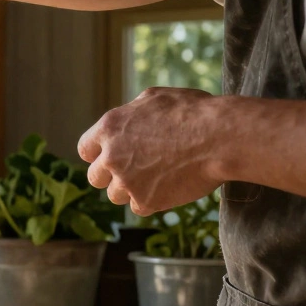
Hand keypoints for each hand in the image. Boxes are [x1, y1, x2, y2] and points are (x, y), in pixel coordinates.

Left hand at [78, 88, 226, 215]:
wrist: (219, 138)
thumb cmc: (193, 112)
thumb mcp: (154, 98)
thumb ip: (131, 112)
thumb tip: (127, 118)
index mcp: (109, 128)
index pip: (86, 149)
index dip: (97, 155)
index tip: (108, 158)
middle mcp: (111, 156)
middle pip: (94, 177)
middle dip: (110, 176)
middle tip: (131, 172)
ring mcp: (126, 181)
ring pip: (114, 195)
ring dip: (130, 190)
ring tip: (155, 179)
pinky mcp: (145, 201)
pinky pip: (137, 207)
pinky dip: (150, 202)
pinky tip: (167, 188)